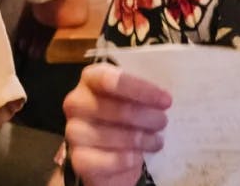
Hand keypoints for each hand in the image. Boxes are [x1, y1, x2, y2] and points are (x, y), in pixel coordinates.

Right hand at [63, 63, 171, 185]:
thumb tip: (164, 99)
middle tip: (163, 122)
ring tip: (156, 141)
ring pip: (112, 136)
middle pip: (115, 109)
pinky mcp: (78, 159)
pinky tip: (138, 157)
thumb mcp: (132, 98)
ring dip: (141, 139)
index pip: (110, 79)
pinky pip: (107, 160)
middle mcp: (76, 102)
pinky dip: (127, 159)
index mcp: (90, 79)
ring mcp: (74, 131)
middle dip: (146, 117)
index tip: (165, 101)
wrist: (108, 152)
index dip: (140, 90)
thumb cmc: (124, 117)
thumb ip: (142, 93)